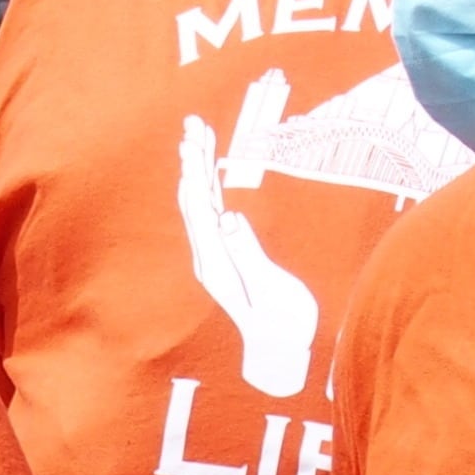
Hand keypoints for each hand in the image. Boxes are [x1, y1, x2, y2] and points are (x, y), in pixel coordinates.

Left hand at [174, 109, 319, 399]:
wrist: (282, 352)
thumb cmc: (282, 325)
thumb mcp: (268, 289)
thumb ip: (248, 254)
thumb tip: (229, 218)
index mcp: (216, 260)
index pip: (199, 207)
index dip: (196, 171)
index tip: (194, 140)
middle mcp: (211, 255)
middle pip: (195, 198)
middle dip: (194, 160)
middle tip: (192, 123)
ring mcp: (219, 256)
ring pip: (202, 204)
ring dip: (199, 170)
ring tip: (196, 137)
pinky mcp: (230, 256)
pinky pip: (214, 214)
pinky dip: (211, 188)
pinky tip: (209, 174)